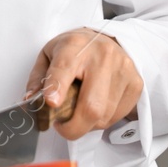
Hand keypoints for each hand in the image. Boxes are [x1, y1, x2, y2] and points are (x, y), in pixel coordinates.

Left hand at [25, 27, 142, 140]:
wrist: (107, 38)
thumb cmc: (76, 49)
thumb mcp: (49, 54)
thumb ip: (38, 78)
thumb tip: (32, 101)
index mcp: (74, 46)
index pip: (65, 67)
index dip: (57, 87)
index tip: (51, 102)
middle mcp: (102, 56)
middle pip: (91, 106)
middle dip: (73, 127)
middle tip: (63, 127)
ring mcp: (123, 70)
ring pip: (104, 117)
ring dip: (88, 124)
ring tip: (80, 111)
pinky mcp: (135, 84)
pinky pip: (117, 116)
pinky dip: (103, 120)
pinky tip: (97, 106)